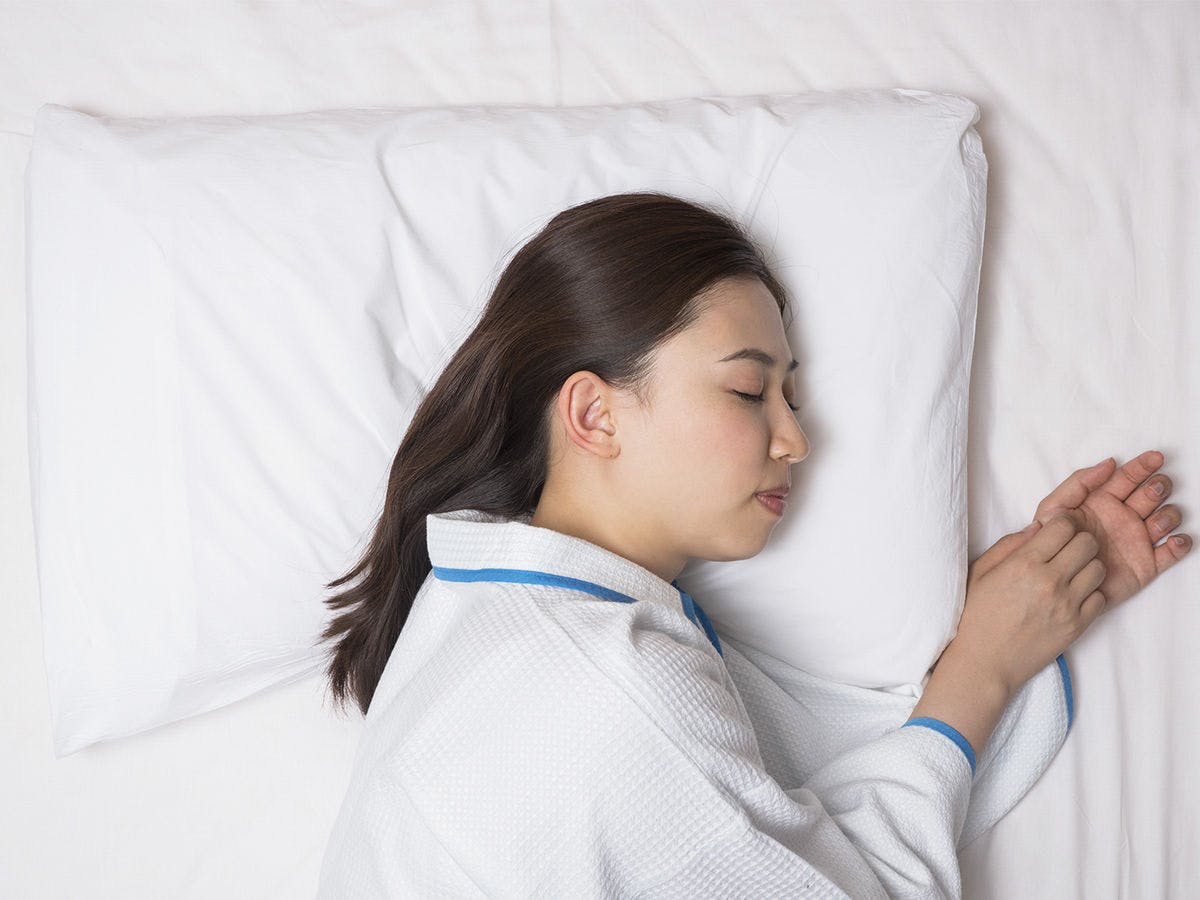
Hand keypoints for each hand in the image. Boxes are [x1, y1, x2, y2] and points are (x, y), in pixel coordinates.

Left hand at [1030, 450, 1191, 608]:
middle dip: (1157, 487)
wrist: (1056, 582)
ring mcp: (1136, 539)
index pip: (1127, 477)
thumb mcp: (1054, 508)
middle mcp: (1123, 517)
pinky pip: (1172, 553)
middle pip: (1151, 494)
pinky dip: (1181, 545)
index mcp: (1103, 501)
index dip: (1142, 466)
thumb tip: (1108, 463)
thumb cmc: (1051, 543)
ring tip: (1155, 522)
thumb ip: (1078, 482)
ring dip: (1168, 515)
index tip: (1155, 457)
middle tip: (1153, 490)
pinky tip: (1176, 540)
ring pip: (1166, 519)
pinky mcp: (1146, 564)